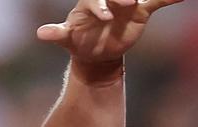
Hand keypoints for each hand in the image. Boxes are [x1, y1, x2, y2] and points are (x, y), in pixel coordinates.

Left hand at [38, 0, 182, 65]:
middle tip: (126, 2)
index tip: (105, 17)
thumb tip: (41, 35)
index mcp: (90, 1)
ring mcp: (126, 3)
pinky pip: (156, 1)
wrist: (96, 51)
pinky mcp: (141, 11)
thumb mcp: (67, 39)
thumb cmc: (78, 41)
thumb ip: (57, 34)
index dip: (99, 5)